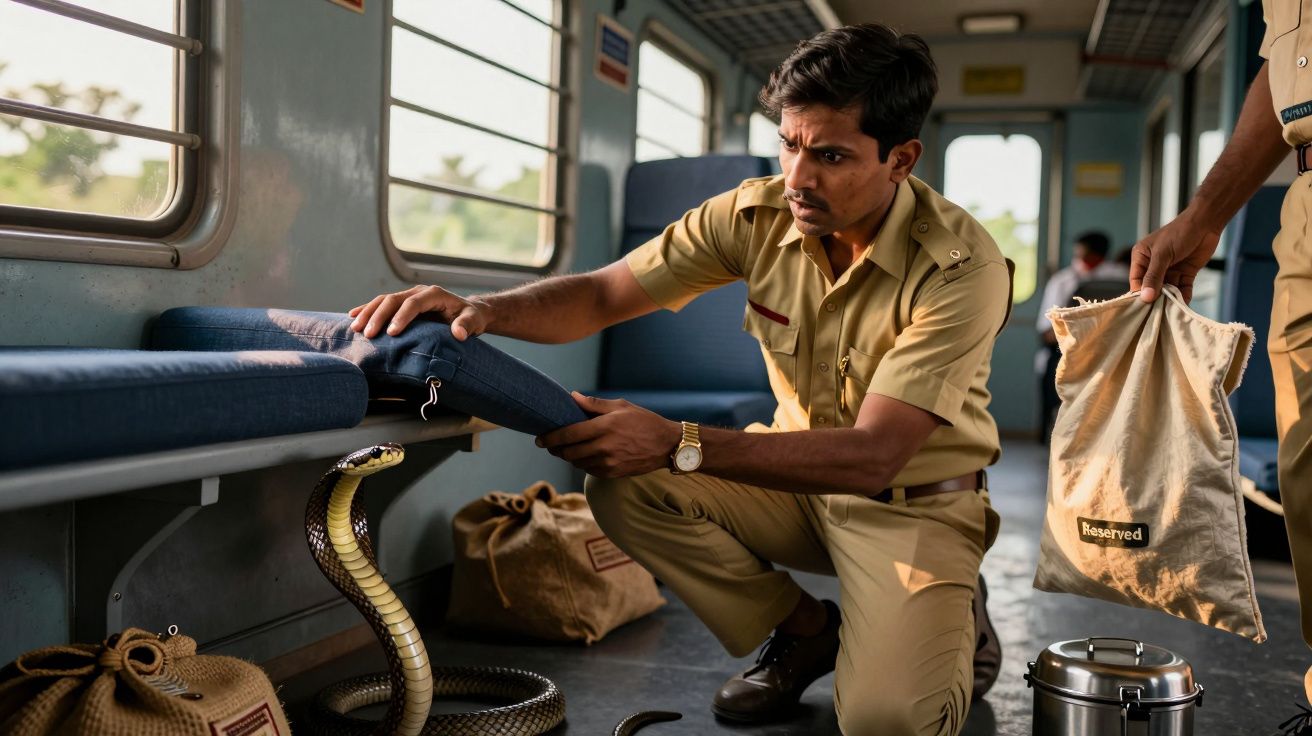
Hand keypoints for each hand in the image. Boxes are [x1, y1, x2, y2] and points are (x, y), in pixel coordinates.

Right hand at [348, 285, 491, 339]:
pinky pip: (381, 304)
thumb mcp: (474, 321)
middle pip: (393, 300)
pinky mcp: (402, 303)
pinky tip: (352, 317)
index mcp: (434, 294)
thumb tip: (459, 333)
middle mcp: (418, 292)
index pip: (414, 303)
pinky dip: (367, 310)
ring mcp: (408, 296)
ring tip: (355, 328)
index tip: (392, 333)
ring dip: (368, 313)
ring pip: (383, 301)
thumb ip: (467, 325)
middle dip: (379, 316)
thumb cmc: (471, 317)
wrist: (468, 312)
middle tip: (368, 334)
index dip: (402, 317)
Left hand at [536, 393, 681, 477]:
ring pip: (577, 463)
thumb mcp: (621, 406)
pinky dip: (583, 463)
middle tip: (550, 444)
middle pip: (568, 452)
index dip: (550, 437)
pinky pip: (589, 470)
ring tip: (568, 448)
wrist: (666, 445)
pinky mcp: (613, 473)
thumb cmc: (644, 421)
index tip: (539, 438)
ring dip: (569, 457)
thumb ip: (594, 404)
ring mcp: (608, 463)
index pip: (568, 434)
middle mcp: (604, 447)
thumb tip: (572, 396)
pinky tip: (585, 455)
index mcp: (604, 427)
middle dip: (555, 449)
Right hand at [1129, 213, 1219, 302]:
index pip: (1137, 280)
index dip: (1140, 293)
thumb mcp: (1162, 255)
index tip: (1144, 307)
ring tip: (1171, 311)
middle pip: (1152, 287)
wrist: (1206, 223)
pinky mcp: (1185, 273)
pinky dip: (1183, 297)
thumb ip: (1153, 276)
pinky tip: (1183, 306)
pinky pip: (1182, 288)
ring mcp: (1170, 270)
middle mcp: (1154, 265)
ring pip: (1167, 290)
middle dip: (1155, 298)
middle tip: (1157, 313)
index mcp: (1142, 257)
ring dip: (1170, 299)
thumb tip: (1145, 297)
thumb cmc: (1180, 232)